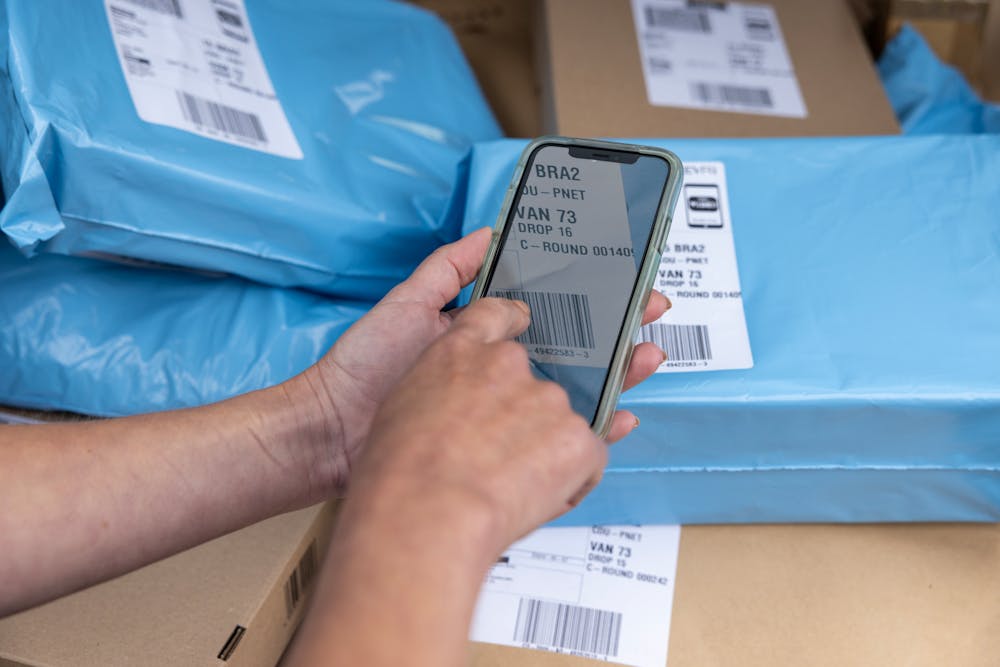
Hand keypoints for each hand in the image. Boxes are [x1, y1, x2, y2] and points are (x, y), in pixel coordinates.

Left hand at [284, 228, 670, 495]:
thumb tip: (489, 233)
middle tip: (650, 311)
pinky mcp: (501, 448)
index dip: (585, 294)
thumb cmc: (365, 368)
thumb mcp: (407, 304)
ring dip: (616, 373)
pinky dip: (593, 427)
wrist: (332, 435)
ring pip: (575, 389)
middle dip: (616, 329)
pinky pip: (558, 437)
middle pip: (573, 347)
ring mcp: (502, 410)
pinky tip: (618, 414)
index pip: (547, 309)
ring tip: (647, 356)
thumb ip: (448, 270)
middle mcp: (499, 370)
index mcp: (481, 334)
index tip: (620, 277)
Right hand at [346, 297, 604, 551]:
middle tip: (500, 456)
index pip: (496, 315)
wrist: (426, 511)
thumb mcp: (401, 408)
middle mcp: (509, 365)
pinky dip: (572, 478)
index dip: (512, 322)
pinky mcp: (577, 437)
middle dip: (525, 416)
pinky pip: (586, 457)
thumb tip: (459, 406)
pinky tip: (536, 496)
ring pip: (560, 423)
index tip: (522, 326)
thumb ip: (440, 391)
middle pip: (533, 381)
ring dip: (545, 449)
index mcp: (460, 351)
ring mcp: (548, 400)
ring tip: (509, 485)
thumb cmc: (399, 472)